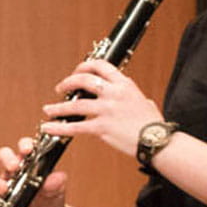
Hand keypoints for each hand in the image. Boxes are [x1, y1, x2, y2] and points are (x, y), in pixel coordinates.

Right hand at [0, 136, 68, 206]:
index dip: (25, 145)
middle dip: (7, 159)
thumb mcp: (57, 192)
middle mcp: (16, 172)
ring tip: (4, 190)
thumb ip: (56, 184)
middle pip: (5, 157)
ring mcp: (6, 187)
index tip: (27, 150)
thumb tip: (58, 176)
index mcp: (31, 164)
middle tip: (14, 166)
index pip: (26, 148)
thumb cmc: (50, 202)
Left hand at [37, 59, 163, 157]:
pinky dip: (59, 127)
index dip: (84, 66)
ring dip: (57, 107)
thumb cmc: (152, 124)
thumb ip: (130, 94)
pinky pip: (75, 127)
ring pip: (74, 105)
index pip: (100, 66)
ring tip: (48, 110)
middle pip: (83, 80)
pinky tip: (49, 127)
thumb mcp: (143, 100)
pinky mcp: (102, 128)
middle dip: (67, 83)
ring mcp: (107, 110)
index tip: (77, 72)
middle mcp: (114, 93)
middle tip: (60, 88)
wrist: (158, 141)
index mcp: (124, 84)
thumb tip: (126, 93)